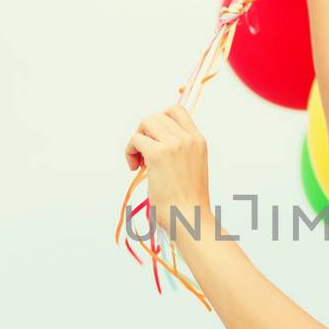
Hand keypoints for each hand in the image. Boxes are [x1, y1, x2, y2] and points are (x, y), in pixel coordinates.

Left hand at [125, 103, 209, 233]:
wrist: (190, 218)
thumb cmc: (188, 200)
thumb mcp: (192, 167)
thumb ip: (180, 150)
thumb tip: (154, 140)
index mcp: (198, 140)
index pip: (177, 110)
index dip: (160, 116)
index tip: (151, 133)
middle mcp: (188, 138)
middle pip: (157, 116)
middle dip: (145, 132)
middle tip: (143, 154)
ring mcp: (174, 145)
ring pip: (145, 123)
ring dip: (137, 139)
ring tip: (139, 161)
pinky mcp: (158, 154)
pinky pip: (136, 140)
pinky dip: (130, 151)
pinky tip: (135, 167)